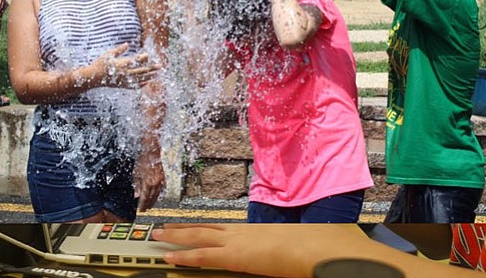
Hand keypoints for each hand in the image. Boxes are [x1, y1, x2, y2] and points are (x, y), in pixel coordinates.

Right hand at [93, 43, 161, 88]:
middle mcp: (124, 74)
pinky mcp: (122, 85)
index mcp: (120, 65)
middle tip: (160, 66)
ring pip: (139, 79)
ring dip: (149, 76)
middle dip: (151, 68)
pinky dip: (141, 84)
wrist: (93, 78)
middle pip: (140, 71)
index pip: (134, 61)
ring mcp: (124, 81)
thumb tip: (127, 44)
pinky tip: (148, 82)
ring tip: (158, 74)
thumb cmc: (100, 64)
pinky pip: (134, 86)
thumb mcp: (108, 54)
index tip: (148, 55)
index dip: (142, 58)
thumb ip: (119, 50)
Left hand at [134, 143, 164, 211]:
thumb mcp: (136, 172)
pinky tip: (156, 196)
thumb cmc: (143, 159)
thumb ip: (136, 185)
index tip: (141, 210)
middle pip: (152, 198)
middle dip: (148, 204)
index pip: (144, 198)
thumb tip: (136, 196)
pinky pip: (161, 189)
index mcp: (147, 182)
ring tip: (150, 205)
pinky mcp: (165, 177)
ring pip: (158, 194)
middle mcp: (156, 183)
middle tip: (145, 210)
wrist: (153, 150)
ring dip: (153, 200)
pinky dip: (158, 193)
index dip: (142, 205)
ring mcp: (161, 180)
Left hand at [152, 224, 371, 277]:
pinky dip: (186, 255)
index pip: (227, 231)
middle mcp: (247, 233)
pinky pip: (206, 255)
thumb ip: (289, 255)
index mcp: (261, 234)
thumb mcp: (302, 254)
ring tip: (158, 235)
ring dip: (178, 236)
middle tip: (163, 227)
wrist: (326, 250)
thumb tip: (291, 258)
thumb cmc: (322, 252)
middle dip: (185, 229)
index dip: (207, 230)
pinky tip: (170, 257)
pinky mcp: (240, 256)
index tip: (193, 229)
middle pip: (209, 229)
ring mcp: (242, 242)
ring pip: (202, 236)